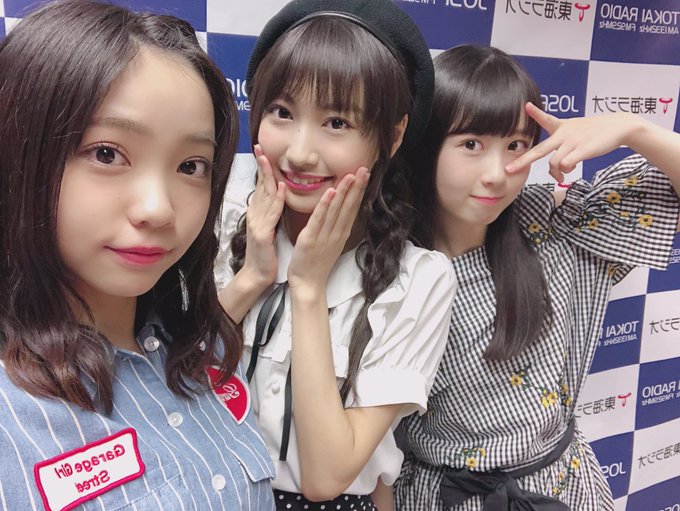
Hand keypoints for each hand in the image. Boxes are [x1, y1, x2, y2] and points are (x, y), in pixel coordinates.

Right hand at [242, 144, 285, 286]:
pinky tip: (282, 188)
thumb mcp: (267, 227)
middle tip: (260, 146)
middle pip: (260, 185)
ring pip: (264, 195)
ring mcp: (257, 223)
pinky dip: (277, 200)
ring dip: (268, 176)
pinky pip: (271, 214)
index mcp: (258, 213)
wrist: (257, 274)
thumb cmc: (265, 252)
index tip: (262, 150)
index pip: (261, 186)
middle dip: (261, 165)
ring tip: (268, 159)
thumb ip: (270, 211)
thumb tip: (276, 195)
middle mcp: (255, 214)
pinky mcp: (263, 234)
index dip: (263, 168)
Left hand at [287, 167, 369, 294]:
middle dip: (357, 186)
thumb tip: (340, 209)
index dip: (359, 189)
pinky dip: (325, 205)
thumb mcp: (331, 242)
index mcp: (342, 232)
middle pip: (349, 206)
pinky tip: (331, 192)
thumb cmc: (317, 263)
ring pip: (336, 210)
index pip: (353, 207)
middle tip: (365, 169)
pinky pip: (319, 219)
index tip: (365, 173)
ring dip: (344, 191)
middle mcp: (337, 233)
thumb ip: (335, 225)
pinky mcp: (311, 239)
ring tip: (351, 175)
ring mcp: (325, 236)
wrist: (308, 283)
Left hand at [506, 103, 640, 182]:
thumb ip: (561, 144)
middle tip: (509, 170)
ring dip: (556, 173)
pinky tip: (572, 169)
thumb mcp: (575, 128)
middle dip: (523, 161)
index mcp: (561, 127)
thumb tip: (558, 168)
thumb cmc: (593, 131)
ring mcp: (574, 142)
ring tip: (561, 175)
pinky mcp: (584, 149)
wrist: (619, 126)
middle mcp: (564, 134)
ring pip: (554, 163)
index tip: (526, 106)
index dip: (535, 114)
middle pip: (540, 150)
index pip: (546, 119)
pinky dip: (567, 170)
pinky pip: (568, 164)